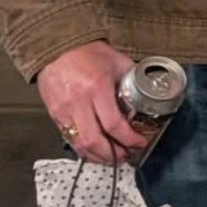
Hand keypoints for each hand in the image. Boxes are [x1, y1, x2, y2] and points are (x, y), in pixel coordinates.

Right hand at [37, 40, 141, 164]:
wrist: (57, 48)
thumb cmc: (89, 54)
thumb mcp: (118, 62)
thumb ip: (132, 80)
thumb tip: (151, 92)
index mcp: (97, 88)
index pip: (114, 124)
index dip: (129, 139)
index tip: (140, 143)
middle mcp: (78, 102)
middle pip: (94, 140)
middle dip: (113, 154)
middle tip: (126, 157)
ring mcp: (63, 110)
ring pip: (79, 144)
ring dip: (97, 156)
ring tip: (112, 158)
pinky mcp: (54, 115)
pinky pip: (69, 139)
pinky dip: (83, 149)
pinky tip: (95, 151)